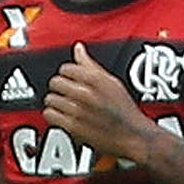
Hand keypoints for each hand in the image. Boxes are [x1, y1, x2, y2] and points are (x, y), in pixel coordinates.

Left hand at [44, 42, 157, 164]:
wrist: (133, 135)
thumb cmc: (125, 111)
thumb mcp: (112, 82)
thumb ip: (91, 65)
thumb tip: (78, 48)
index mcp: (95, 80)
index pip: (66, 68)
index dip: (67, 74)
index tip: (70, 79)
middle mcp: (85, 94)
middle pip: (55, 82)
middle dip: (59, 87)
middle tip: (66, 92)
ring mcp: (78, 111)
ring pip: (51, 99)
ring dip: (56, 101)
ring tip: (64, 104)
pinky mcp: (72, 127)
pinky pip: (50, 115)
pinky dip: (53, 115)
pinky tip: (62, 115)